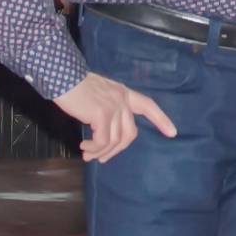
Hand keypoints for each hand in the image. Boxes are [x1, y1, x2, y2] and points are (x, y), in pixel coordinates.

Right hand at [56, 70, 176, 161]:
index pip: (147, 105)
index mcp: (123, 93)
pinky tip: (85, 148)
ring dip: (100, 152)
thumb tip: (104, 137)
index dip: (161, 119)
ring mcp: (114, 106)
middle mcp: (122, 99)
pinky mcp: (102, 114)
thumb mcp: (98, 96)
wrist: (62, 77)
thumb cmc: (74, 87)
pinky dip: (94, 149)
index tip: (173, 133)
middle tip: (102, 158)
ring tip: (87, 154)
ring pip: (115, 140)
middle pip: (130, 133)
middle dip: (117, 150)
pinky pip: (102, 141)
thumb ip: (107, 110)